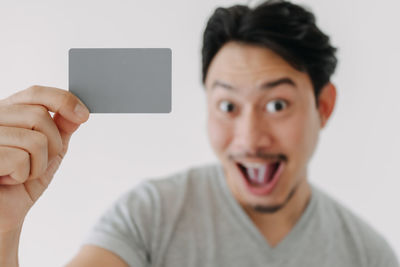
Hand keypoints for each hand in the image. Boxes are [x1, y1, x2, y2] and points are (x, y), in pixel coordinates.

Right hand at [0, 85, 88, 232]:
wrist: (4, 215)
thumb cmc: (21, 183)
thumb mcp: (49, 152)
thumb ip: (61, 129)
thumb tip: (76, 112)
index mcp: (6, 112)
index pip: (35, 93)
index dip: (63, 100)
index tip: (84, 116)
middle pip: (39, 116)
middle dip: (52, 145)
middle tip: (37, 162)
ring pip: (34, 139)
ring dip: (38, 164)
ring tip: (20, 173)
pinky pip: (19, 159)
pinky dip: (23, 176)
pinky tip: (8, 180)